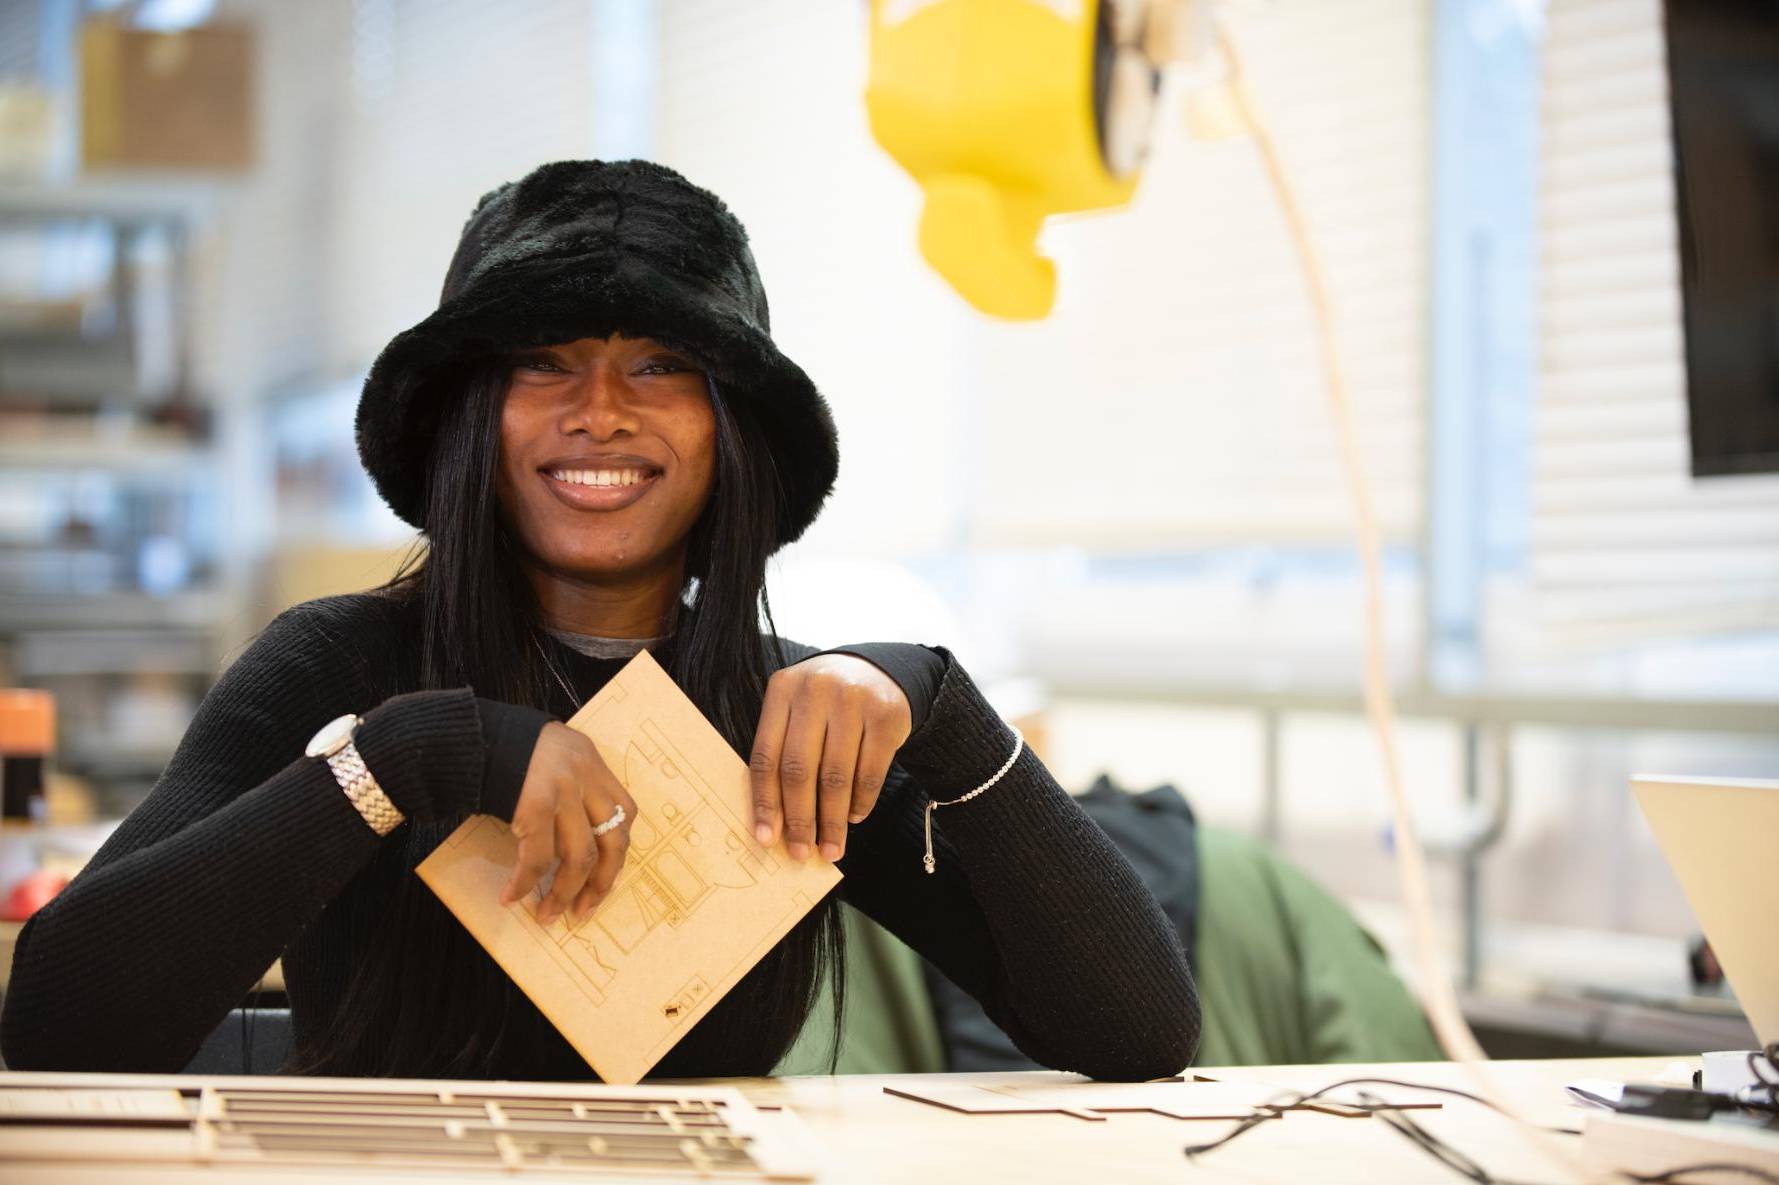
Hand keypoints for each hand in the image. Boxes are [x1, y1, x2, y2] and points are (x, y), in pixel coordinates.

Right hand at [501, 721, 636, 925]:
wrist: (465, 736)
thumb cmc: (502, 751)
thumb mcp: (549, 757)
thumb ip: (568, 788)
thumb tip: (568, 844)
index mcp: (591, 762)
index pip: (625, 812)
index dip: (618, 850)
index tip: (605, 877)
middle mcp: (584, 774)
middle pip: (612, 840)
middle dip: (601, 882)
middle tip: (585, 910)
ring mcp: (562, 790)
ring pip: (579, 856)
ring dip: (564, 892)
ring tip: (548, 914)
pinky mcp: (535, 806)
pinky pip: (538, 858)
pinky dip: (525, 882)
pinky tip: (512, 896)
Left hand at [750, 654, 910, 861]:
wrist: (877, 670)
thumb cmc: (825, 704)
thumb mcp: (796, 710)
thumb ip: (782, 751)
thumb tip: (775, 824)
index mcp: (782, 690)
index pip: (766, 755)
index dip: (765, 801)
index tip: (766, 838)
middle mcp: (816, 691)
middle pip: (800, 770)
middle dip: (800, 820)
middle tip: (801, 853)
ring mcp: (854, 701)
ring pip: (836, 777)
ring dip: (832, 821)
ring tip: (831, 848)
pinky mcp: (887, 716)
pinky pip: (870, 773)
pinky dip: (861, 803)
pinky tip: (853, 817)